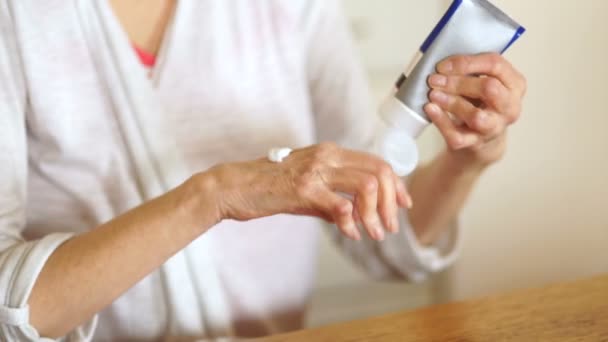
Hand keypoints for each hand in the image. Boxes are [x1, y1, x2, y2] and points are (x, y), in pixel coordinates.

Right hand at [202, 142, 411, 240]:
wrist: (234, 186)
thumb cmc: (267, 187)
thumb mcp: (305, 188)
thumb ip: (331, 199)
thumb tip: (354, 217)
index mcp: (330, 153)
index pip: (376, 162)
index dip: (397, 184)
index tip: (404, 204)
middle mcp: (327, 156)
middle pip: (379, 172)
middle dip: (392, 202)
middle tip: (391, 226)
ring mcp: (316, 170)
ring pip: (367, 186)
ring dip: (376, 214)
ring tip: (374, 234)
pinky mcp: (303, 189)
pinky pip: (341, 205)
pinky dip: (351, 223)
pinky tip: (350, 234)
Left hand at [424, 53, 526, 167]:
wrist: (483, 139)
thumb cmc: (480, 102)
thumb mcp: (482, 81)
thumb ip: (470, 70)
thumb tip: (442, 65)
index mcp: (514, 84)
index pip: (495, 64)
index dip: (466, 63)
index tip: (443, 65)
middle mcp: (510, 107)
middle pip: (489, 88)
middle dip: (458, 82)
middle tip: (435, 80)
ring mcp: (495, 127)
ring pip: (476, 115)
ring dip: (451, 103)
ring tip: (433, 94)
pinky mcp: (477, 144)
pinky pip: (458, 135)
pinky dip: (442, 122)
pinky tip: (430, 109)